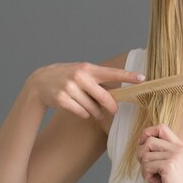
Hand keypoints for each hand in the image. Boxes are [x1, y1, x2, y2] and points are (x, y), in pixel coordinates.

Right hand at [26, 61, 145, 119]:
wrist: (40, 82)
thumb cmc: (68, 76)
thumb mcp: (83, 73)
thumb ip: (99, 80)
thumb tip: (118, 93)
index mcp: (89, 68)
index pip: (112, 73)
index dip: (128, 76)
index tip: (142, 78)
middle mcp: (80, 77)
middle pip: (105, 97)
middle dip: (112, 106)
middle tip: (113, 110)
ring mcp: (70, 88)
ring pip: (93, 108)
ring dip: (96, 112)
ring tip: (94, 109)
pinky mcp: (62, 99)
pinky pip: (82, 113)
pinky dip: (84, 114)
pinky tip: (80, 109)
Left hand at [137, 124, 182, 182]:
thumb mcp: (172, 166)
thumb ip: (161, 155)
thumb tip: (141, 147)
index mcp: (181, 147)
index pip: (161, 127)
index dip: (147, 132)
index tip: (142, 144)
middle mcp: (179, 148)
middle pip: (148, 141)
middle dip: (141, 155)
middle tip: (149, 169)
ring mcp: (175, 156)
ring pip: (144, 155)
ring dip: (145, 169)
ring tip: (156, 178)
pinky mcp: (169, 166)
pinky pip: (146, 166)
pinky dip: (147, 177)